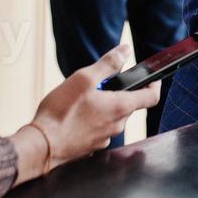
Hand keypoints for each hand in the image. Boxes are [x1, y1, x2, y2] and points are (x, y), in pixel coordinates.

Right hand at [10, 44, 159, 183]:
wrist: (42, 146)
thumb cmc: (61, 112)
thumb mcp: (84, 79)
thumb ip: (107, 64)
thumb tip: (124, 50)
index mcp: (120, 107)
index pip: (151, 97)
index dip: (155, 85)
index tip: (153, 78)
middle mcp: (117, 125)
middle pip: (127, 105)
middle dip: (117, 92)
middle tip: (97, 85)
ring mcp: (105, 138)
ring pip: (111, 117)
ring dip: (103, 106)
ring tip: (80, 100)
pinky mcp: (91, 147)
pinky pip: (98, 128)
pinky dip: (92, 119)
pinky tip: (74, 116)